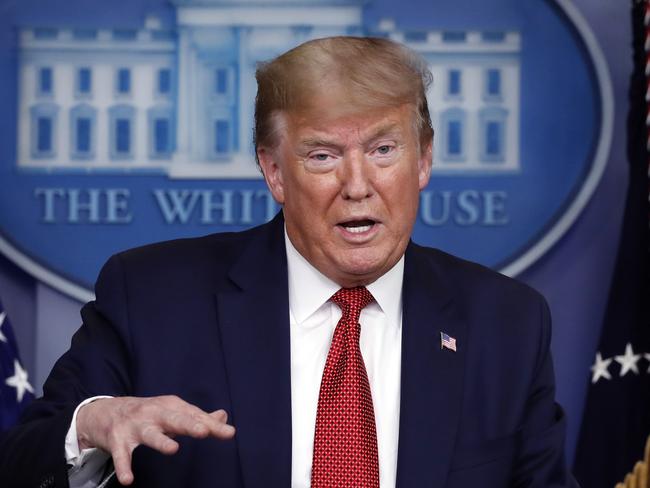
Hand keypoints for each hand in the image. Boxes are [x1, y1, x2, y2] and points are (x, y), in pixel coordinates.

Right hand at [75, 395, 235, 485]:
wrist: (104, 411)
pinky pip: (121, 455)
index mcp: (171, 407)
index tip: (229, 433)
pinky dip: (123, 467)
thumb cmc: (147, 413)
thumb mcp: (172, 411)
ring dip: (161, 440)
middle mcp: (154, 414)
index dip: (212, 425)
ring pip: (150, 434)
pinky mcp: (118, 440)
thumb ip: (198, 417)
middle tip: (203, 431)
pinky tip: (128, 480)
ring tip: (173, 449)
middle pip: (175, 419)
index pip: (195, 416)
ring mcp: (135, 426)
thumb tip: (223, 416)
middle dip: (189, 424)